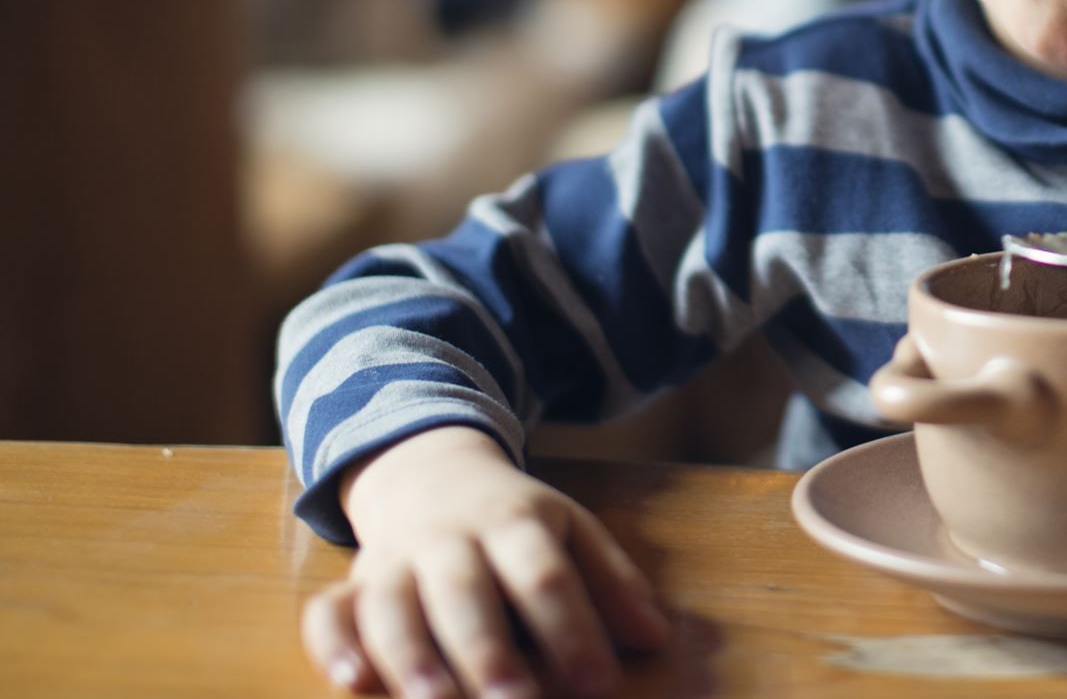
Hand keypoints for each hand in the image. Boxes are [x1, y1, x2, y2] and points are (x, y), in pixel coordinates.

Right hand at [303, 426, 671, 698]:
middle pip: (466, 592)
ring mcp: (395, 560)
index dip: (572, 629)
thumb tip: (657, 636)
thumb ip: (613, 582)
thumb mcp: (571, 530)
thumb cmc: (514, 520)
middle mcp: (451, 539)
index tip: (599, 685)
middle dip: (487, 652)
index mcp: (516, 522)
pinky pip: (328, 610)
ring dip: (411, 657)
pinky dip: (333, 643)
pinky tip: (350, 681)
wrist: (427, 470)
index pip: (544, 574)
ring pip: (393, 605)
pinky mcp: (352, 583)